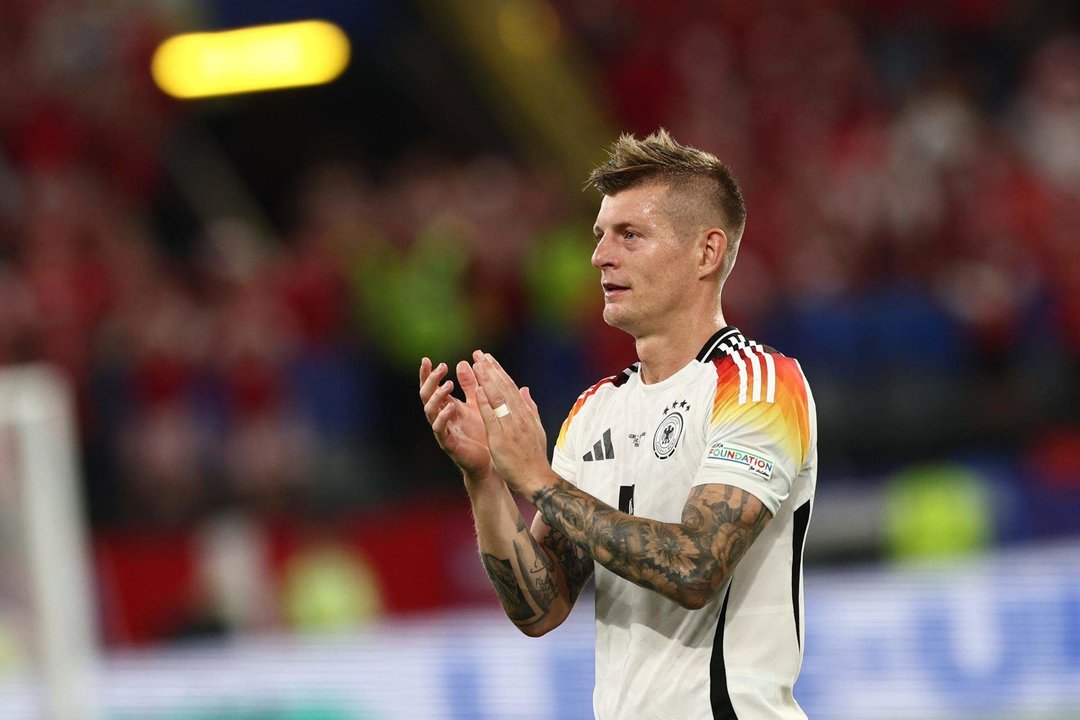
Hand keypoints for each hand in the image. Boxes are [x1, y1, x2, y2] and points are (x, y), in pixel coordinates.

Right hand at [419, 357, 492, 479]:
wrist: (489, 460)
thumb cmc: (481, 432)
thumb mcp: (476, 403)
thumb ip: (469, 385)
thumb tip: (462, 362)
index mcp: (447, 406)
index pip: (432, 387)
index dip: (428, 374)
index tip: (427, 359)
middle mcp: (441, 417)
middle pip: (426, 396)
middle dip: (431, 381)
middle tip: (441, 367)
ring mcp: (443, 430)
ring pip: (430, 411)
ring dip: (437, 396)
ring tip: (448, 384)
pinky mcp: (448, 444)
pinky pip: (440, 430)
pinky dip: (443, 417)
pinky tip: (450, 407)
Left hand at [471, 351, 553, 498]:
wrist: (536, 478)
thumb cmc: (533, 457)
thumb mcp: (535, 428)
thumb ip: (530, 408)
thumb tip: (526, 390)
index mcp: (524, 413)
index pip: (510, 387)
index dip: (498, 371)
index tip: (488, 359)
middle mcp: (519, 416)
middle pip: (503, 387)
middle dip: (490, 369)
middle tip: (479, 353)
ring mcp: (511, 426)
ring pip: (498, 398)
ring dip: (486, 379)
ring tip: (476, 364)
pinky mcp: (502, 438)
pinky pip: (492, 417)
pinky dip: (485, 402)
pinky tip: (477, 390)